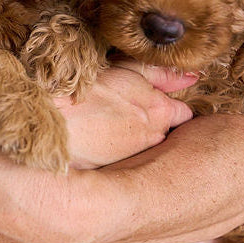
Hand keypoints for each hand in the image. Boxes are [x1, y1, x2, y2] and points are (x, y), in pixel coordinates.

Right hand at [58, 60, 195, 168]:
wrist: (51, 122)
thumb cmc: (87, 91)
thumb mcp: (127, 72)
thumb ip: (162, 75)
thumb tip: (192, 77)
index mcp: (162, 113)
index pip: (183, 113)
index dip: (167, 104)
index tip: (151, 98)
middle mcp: (153, 140)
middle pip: (163, 130)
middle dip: (151, 121)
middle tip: (125, 107)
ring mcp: (133, 157)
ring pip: (142, 144)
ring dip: (131, 135)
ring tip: (106, 121)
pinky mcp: (113, 170)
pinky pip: (123, 157)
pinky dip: (114, 148)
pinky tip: (97, 136)